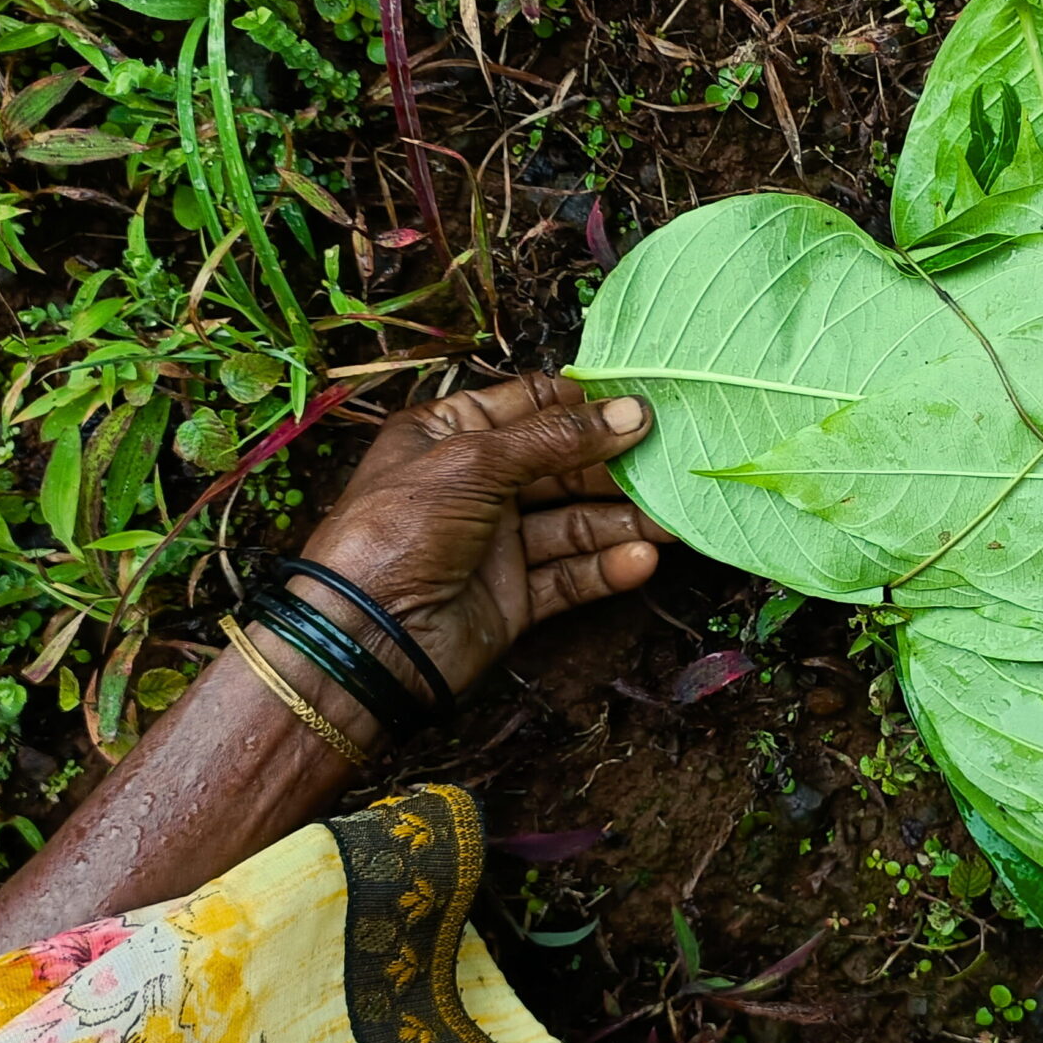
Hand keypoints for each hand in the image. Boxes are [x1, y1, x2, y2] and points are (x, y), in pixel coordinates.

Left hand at [296, 373, 674, 702]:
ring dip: (625, 520)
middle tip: (673, 462)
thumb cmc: (400, 529)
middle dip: (616, 465)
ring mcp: (497, 542)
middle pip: (563, 465)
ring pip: (575, 522)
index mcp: (450, 435)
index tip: (642, 405)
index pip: (531, 406)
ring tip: (675, 518)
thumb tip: (632, 414)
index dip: (584, 405)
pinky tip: (643, 559)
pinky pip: (571, 575)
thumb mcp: (473, 462)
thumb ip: (557, 438)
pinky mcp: (514, 595)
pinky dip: (607, 568)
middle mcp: (477, 484)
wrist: (367, 637)